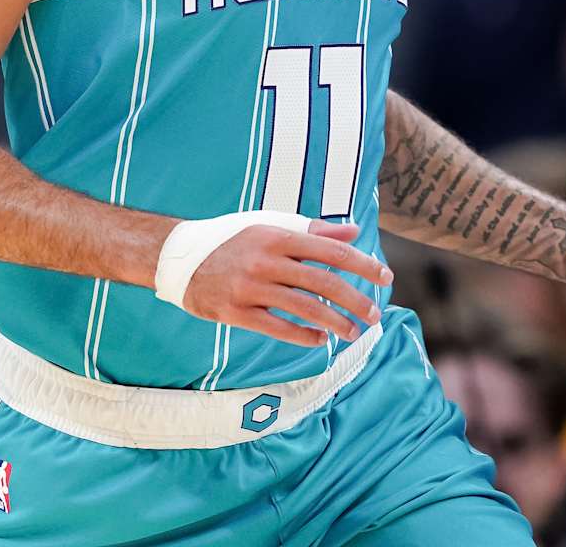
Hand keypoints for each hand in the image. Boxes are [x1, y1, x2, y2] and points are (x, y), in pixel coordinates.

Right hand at [180, 220, 391, 347]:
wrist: (180, 257)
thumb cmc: (232, 238)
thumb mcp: (269, 225)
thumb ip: (313, 231)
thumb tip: (354, 233)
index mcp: (277, 235)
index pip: (331, 251)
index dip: (362, 264)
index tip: (385, 276)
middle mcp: (266, 260)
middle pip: (323, 281)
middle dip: (354, 299)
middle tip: (374, 313)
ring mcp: (250, 287)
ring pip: (304, 308)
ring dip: (335, 322)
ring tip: (354, 331)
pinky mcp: (236, 312)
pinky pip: (277, 328)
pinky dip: (303, 336)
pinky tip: (320, 340)